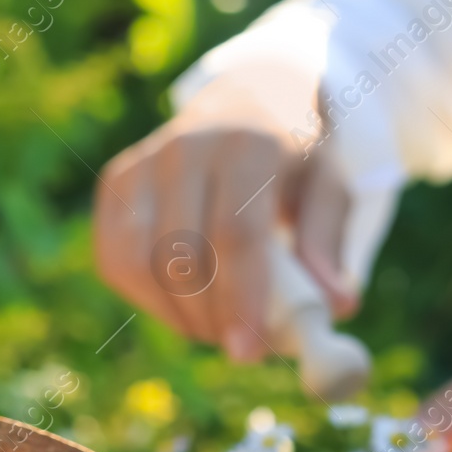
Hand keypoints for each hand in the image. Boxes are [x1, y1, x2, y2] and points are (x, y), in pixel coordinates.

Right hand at [92, 74, 353, 361]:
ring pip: (138, 263)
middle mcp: (186, 146)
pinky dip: (146, 298)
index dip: (241, 299)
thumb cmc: (296, 159)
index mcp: (249, 142)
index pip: (235, 232)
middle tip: (242, 347)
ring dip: (177, 314)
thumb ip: (330, 244)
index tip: (249, 352)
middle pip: (182, 257)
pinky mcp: (115, 183)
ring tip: (216, 325)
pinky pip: (115, 260)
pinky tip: (183, 304)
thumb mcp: (330, 189)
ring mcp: (142, 162)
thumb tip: (336, 306)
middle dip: (211, 318)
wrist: (248, 100)